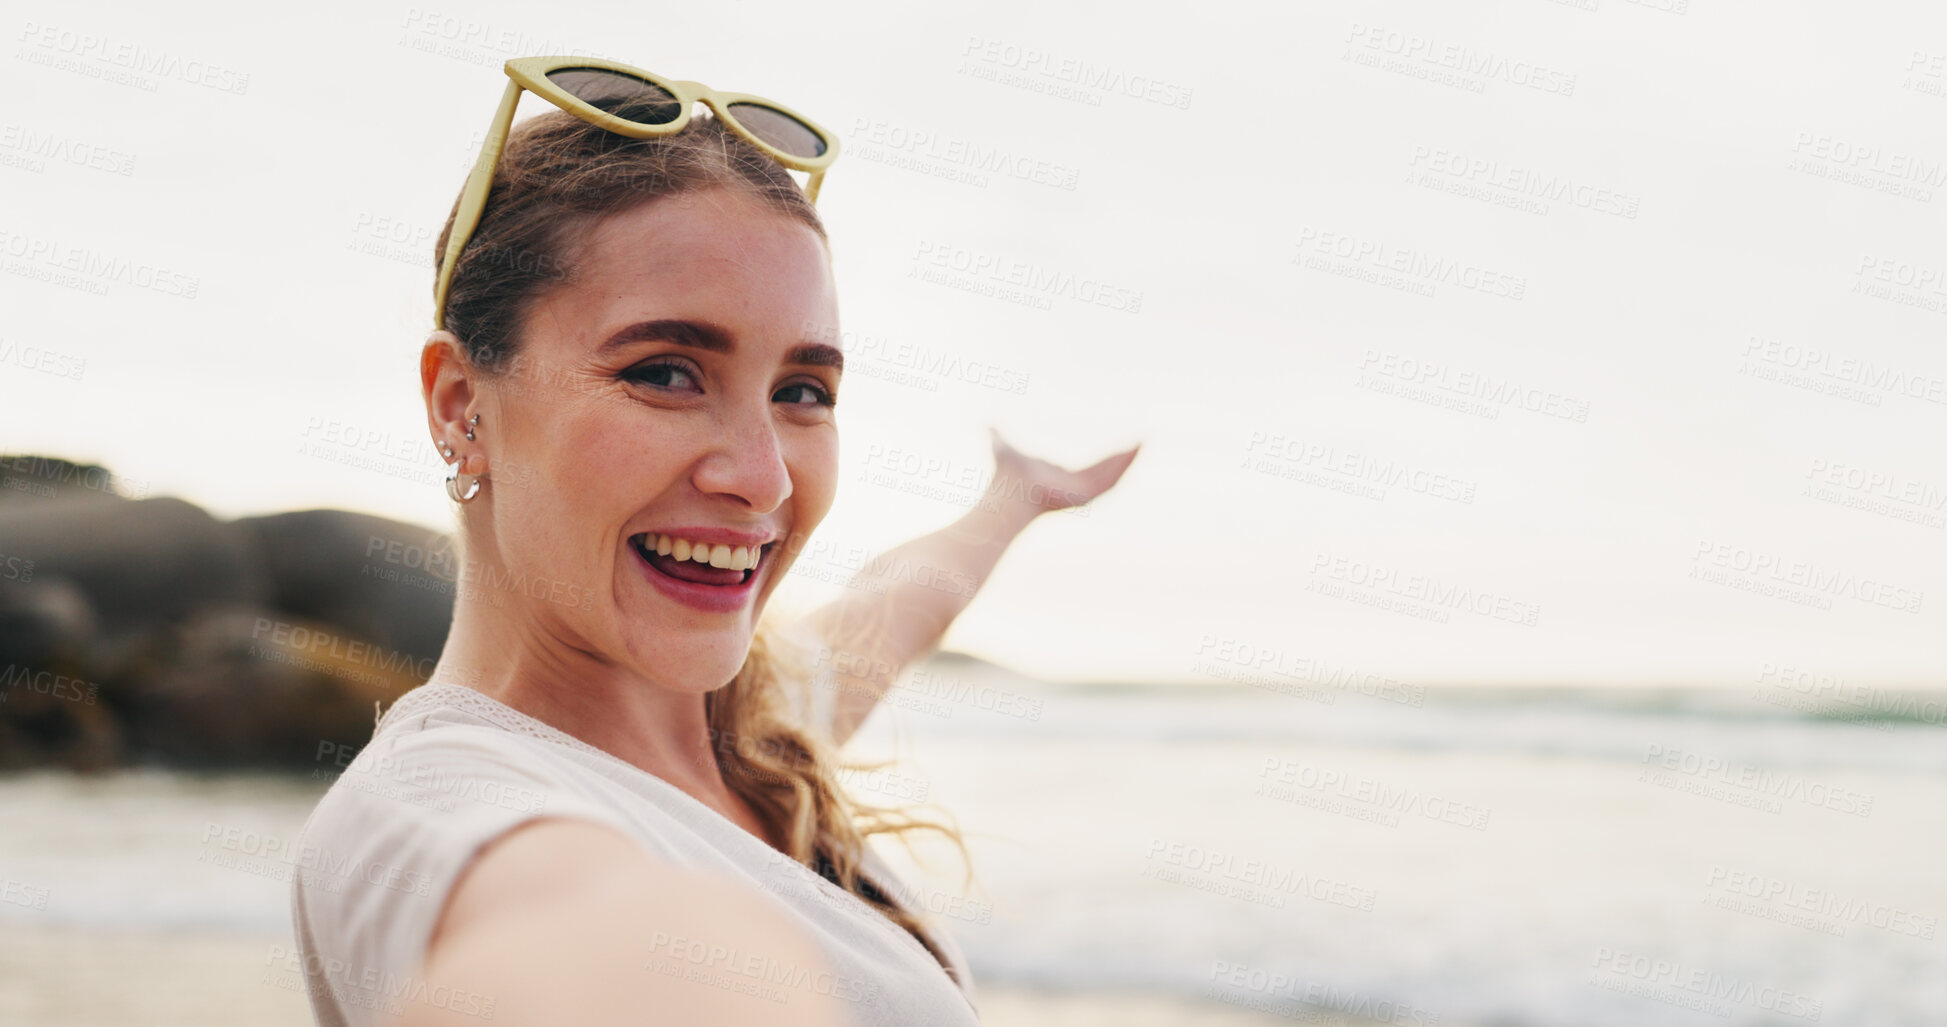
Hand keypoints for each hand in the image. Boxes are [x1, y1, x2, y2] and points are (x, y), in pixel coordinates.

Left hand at [985, 424, 1140, 519]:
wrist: (1006, 493)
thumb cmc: (1004, 477)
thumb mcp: (1003, 447)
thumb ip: (997, 436)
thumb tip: (986, 424)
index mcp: (1062, 480)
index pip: (1092, 469)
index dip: (1108, 458)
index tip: (1122, 445)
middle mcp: (1074, 489)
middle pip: (1106, 472)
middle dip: (1125, 458)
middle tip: (1142, 441)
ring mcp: (1080, 494)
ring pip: (1113, 477)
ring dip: (1129, 460)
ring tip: (1145, 442)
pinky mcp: (1085, 496)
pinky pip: (1111, 481)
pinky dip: (1124, 465)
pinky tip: (1136, 450)